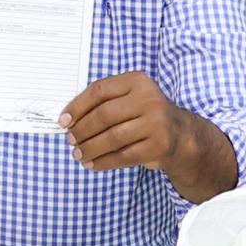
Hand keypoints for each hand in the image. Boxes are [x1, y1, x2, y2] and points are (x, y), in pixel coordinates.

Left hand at [63, 71, 217, 196]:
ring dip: (90, 148)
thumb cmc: (145, 115)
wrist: (181, 135)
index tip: (64, 121)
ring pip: (112, 137)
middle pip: (104, 115)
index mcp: (137, 81)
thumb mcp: (129, 99)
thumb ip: (104, 103)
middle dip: (82, 130)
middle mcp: (149, 99)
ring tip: (78, 154)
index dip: (77, 107)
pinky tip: (93, 164)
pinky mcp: (159, 145)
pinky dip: (104, 161)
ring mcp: (156, 123)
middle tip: (70, 140)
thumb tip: (69, 120)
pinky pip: (124, 156)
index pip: (99, 91)